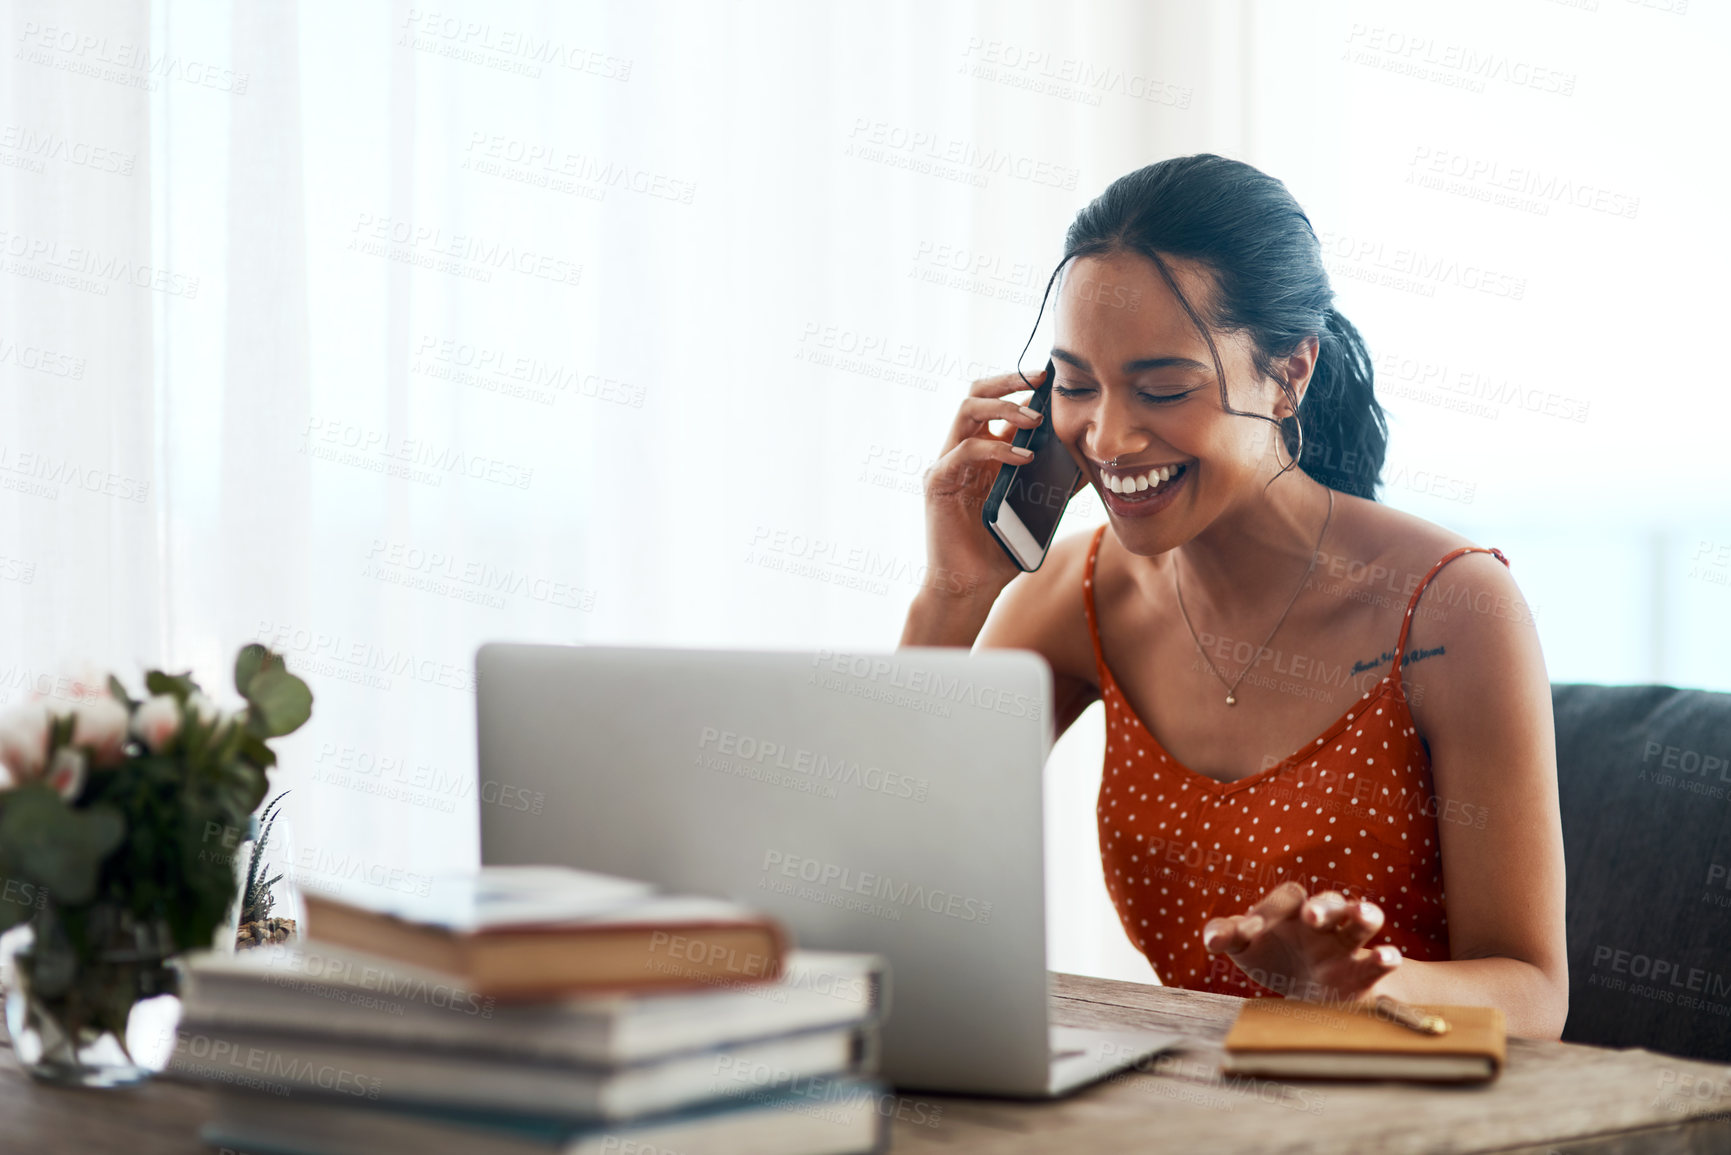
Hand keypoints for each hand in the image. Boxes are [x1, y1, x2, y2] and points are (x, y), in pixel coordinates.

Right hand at [916, 367, 1051, 601]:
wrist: (970, 586)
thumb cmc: (1000, 549)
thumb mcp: (1036, 508)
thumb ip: (1053, 482)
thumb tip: (1090, 460)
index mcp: (982, 452)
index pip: (996, 403)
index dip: (1020, 386)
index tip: (1052, 377)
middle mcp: (961, 451)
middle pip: (975, 394)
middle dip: (1009, 381)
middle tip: (1041, 380)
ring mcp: (946, 464)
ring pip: (967, 411)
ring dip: (1003, 407)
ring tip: (1034, 419)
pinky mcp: (938, 482)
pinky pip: (965, 451)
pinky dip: (996, 447)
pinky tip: (1024, 457)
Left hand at [1201, 881, 1401, 1003]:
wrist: (1310, 992)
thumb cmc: (1274, 956)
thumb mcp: (1247, 945)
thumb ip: (1227, 934)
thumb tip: (1210, 938)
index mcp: (1292, 911)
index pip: (1284, 900)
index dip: (1265, 913)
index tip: (1245, 934)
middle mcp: (1323, 921)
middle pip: (1329, 901)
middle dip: (1321, 906)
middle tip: (1310, 916)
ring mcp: (1346, 944)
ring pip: (1362, 920)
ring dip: (1364, 915)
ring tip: (1363, 915)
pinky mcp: (1363, 972)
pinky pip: (1379, 961)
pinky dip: (1385, 957)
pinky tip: (1387, 957)